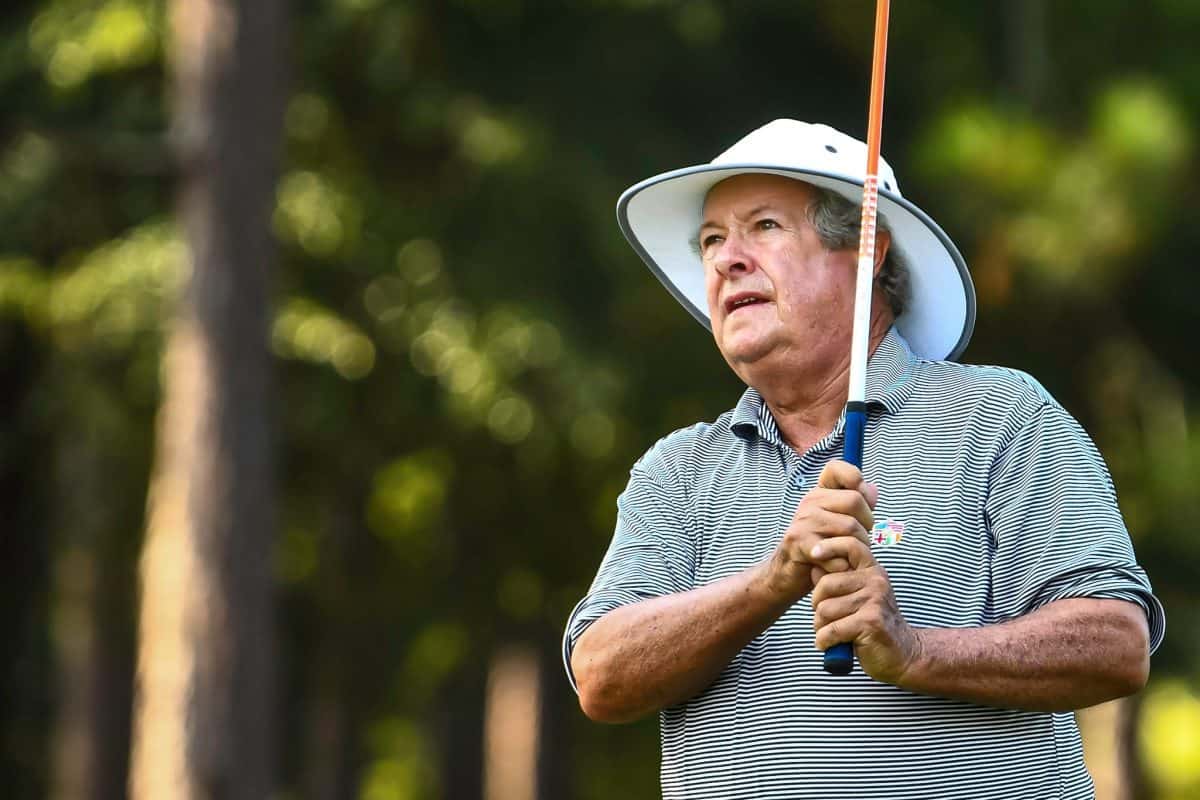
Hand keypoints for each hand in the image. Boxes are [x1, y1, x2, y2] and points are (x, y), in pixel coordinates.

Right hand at [765, 460, 877, 601]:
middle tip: (858, 539)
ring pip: (851, 527)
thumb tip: (873, 490)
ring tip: (847, 555)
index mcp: (820, 493)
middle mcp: (809, 501)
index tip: (860, 501)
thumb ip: (857, 506)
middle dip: (867, 525)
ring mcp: (804, 521)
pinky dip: (844, 565)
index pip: (837, 468)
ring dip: (857, 548)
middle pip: (855, 500)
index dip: (856, 480)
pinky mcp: (801, 543)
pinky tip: (837, 568)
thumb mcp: (837, 523)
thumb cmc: (819, 547)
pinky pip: (839, 552)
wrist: (786, 573)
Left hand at [809, 536, 922, 684]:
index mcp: (872, 571)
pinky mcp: (871, 622)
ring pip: (825, 609)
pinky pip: (832, 629)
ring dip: (820, 627)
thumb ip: (837, 582)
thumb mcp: (856, 599)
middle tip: (823, 620)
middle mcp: (876, 581)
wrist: (903, 655)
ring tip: (829, 634)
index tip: (813, 554)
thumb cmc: (872, 626)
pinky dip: (824, 641)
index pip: (851, 545)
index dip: (829, 546)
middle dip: (816, 606)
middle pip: (825, 584)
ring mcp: (875, 600)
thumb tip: (814, 566)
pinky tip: (829, 645)